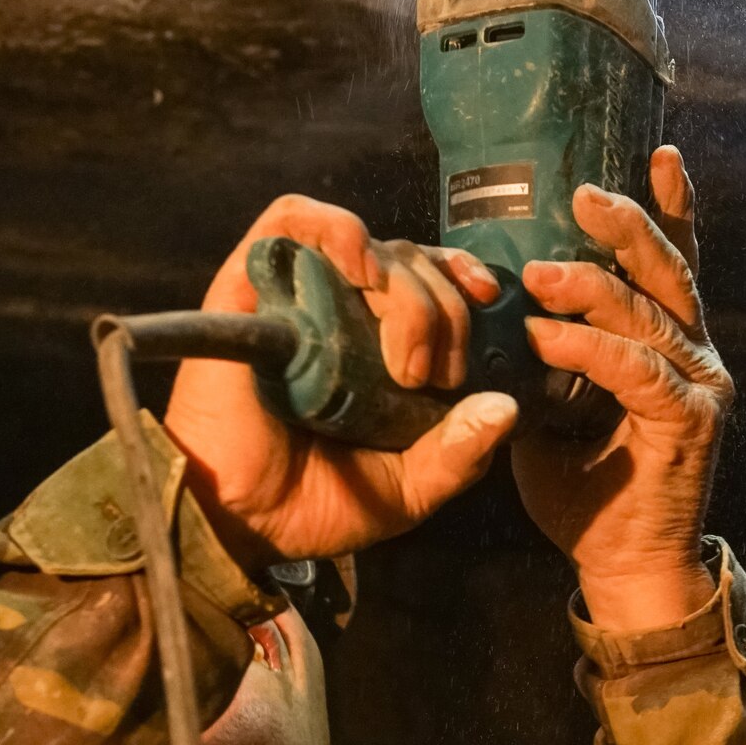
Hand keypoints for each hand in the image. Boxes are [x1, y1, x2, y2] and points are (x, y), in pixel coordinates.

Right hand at [164, 196, 517, 565]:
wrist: (240, 524)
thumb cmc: (317, 506)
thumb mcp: (408, 489)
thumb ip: (459, 453)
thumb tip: (505, 408)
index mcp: (379, 345)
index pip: (430, 277)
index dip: (463, 277)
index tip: (489, 304)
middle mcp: (342, 312)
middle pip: (410, 260)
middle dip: (443, 311)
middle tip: (433, 376)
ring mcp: (297, 296)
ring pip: (367, 242)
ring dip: (405, 287)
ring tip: (405, 357)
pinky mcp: (250, 287)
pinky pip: (291, 220)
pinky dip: (337, 229)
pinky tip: (363, 272)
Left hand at [515, 148, 731, 632]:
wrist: (625, 566)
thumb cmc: (587, 491)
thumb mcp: (551, 413)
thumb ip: (540, 363)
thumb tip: (492, 314)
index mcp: (670, 346)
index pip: (672, 266)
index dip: (670, 209)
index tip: (658, 153)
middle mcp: (695, 356)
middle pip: (666, 271)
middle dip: (627, 225)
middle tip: (582, 192)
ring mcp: (699, 387)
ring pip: (649, 313)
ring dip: (592, 285)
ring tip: (540, 271)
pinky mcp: (689, 423)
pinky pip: (635, 370)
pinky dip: (589, 350)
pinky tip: (547, 336)